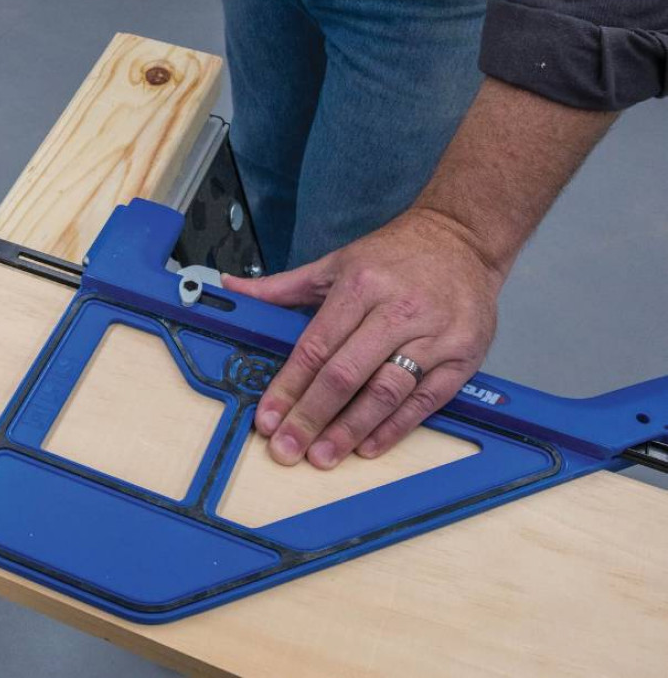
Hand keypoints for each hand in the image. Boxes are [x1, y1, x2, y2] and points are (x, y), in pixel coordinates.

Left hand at [222, 210, 503, 468]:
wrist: (462, 240)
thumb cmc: (394, 255)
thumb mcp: (336, 263)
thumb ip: (283, 286)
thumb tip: (232, 288)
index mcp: (360, 286)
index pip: (315, 346)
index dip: (288, 387)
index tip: (267, 418)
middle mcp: (397, 310)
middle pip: (346, 373)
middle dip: (311, 416)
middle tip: (287, 448)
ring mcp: (434, 335)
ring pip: (386, 391)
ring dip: (351, 429)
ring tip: (323, 456)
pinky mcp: (463, 356)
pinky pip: (426, 400)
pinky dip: (396, 427)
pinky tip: (369, 447)